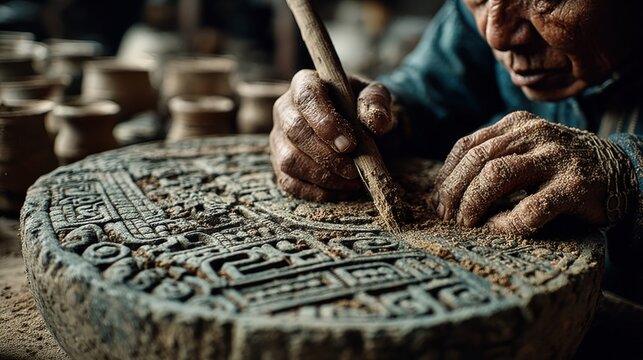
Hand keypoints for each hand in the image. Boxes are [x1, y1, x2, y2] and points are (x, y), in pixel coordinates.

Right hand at [270, 69, 395, 200]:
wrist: (360, 129)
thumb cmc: (364, 110)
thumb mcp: (376, 99)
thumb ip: (377, 102)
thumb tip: (376, 122)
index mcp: (306, 84)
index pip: (307, 97)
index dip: (325, 122)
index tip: (350, 144)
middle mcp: (285, 109)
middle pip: (294, 131)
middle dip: (326, 155)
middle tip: (354, 169)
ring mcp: (279, 139)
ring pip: (289, 160)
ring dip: (323, 176)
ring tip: (352, 180)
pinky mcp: (280, 165)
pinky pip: (290, 183)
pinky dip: (318, 191)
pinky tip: (342, 189)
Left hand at [432, 111, 635, 235]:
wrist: (621, 171)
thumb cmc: (559, 166)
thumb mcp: (525, 149)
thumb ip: (493, 158)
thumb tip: (446, 191)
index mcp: (516, 124)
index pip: (467, 146)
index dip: (446, 176)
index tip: (438, 201)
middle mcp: (534, 134)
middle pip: (476, 159)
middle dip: (453, 192)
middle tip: (446, 217)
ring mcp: (555, 158)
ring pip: (497, 175)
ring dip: (473, 203)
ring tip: (466, 223)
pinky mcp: (575, 186)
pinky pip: (531, 207)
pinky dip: (508, 222)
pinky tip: (498, 229)